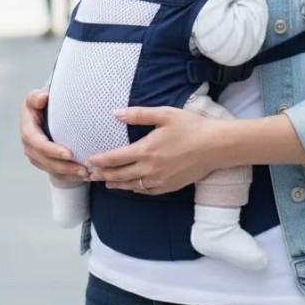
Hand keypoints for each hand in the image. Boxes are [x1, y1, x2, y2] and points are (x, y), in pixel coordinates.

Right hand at [20, 89, 88, 184]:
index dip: (53, 151)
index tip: (70, 154)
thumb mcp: (34, 97)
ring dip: (69, 173)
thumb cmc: (39, 104)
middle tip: (84, 169)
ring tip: (87, 173)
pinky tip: (84, 175)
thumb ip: (36, 97)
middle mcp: (30, 148)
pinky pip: (56, 173)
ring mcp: (36, 157)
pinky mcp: (44, 163)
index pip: (39, 145)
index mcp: (28, 132)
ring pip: (52, 170)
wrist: (38, 114)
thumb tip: (43, 98)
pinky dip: (70, 176)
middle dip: (65, 167)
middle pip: (47, 161)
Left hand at [87, 106, 220, 195]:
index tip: (89, 160)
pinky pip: (146, 190)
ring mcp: (159, 180)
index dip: (100, 160)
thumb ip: (138, 115)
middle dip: (102, 175)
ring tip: (106, 183)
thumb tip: (115, 113)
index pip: (115, 158)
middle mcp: (149, 169)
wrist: (214, 147)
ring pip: (131, 185)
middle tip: (89, 176)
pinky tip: (131, 187)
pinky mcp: (169, 187)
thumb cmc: (190, 127)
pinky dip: (134, 189)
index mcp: (145, 150)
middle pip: (119, 174)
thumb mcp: (163, 114)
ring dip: (116, 184)